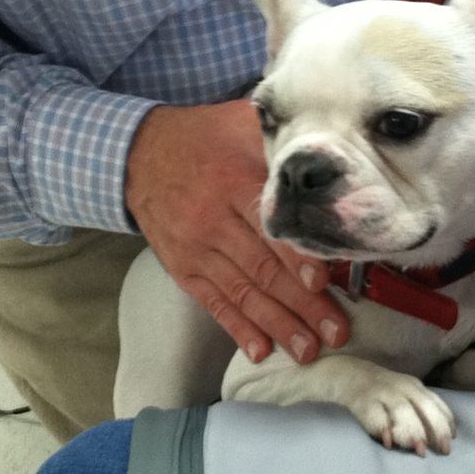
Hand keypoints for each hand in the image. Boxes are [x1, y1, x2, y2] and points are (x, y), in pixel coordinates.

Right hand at [125, 100, 348, 363]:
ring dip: (278, 325)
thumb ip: (281, 136)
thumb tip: (333, 142)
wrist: (140, 154)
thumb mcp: (241, 122)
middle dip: (302, 304)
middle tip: (334, 331)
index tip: (321, 282)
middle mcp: (213, 220)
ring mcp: (196, 249)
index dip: (296, 257)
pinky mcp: (184, 268)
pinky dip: (237, 328)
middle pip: (263, 268)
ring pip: (242, 292)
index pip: (269, 226)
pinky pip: (213, 302)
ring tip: (307, 351)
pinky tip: (260, 350)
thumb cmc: (206, 138)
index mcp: (233, 181)